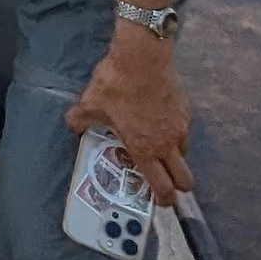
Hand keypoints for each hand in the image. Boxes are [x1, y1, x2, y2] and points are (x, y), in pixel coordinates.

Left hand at [67, 31, 192, 202]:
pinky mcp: (186, 111)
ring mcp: (181, 128)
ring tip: (158, 146)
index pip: (162, 187)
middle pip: (184, 179)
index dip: (163, 200)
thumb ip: (80, 119)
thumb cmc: (116, 84)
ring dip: (174, 156)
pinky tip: (159, 119)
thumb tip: (73, 125)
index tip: (159, 202)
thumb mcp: (90, 103)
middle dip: (177, 185)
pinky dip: (175, 131)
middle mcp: (167, 144)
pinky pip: (183, 130)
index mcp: (144, 149)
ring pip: (184, 153)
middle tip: (165, 181)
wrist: (142, 57)